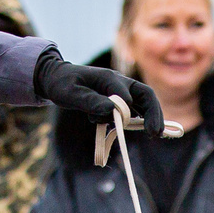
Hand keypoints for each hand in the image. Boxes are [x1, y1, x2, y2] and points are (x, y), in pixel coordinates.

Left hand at [33, 50, 163, 139]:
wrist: (57, 79)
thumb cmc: (62, 85)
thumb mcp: (70, 94)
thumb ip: (89, 101)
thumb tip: (111, 110)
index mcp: (108, 78)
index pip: (125, 93)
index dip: (126, 109)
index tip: (123, 124)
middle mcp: (119, 83)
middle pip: (145, 95)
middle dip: (153, 113)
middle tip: (156, 132)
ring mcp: (121, 91)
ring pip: (144, 103)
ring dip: (151, 117)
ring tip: (155, 134)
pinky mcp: (119, 101)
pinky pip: (136, 110)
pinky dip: (140, 120)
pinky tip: (144, 131)